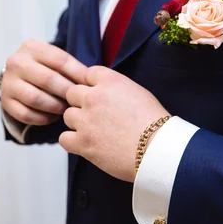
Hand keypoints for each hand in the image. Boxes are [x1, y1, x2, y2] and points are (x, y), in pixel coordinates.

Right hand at [1, 39, 87, 124]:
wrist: (17, 78)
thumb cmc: (44, 69)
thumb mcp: (54, 61)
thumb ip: (71, 67)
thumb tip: (92, 82)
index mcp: (31, 47)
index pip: (60, 60)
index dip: (78, 74)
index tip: (91, 85)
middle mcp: (16, 62)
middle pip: (48, 79)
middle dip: (67, 92)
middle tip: (79, 101)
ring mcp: (8, 83)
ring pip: (35, 98)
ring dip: (55, 106)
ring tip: (66, 109)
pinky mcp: (5, 102)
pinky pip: (26, 115)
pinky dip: (42, 118)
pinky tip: (52, 117)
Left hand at [60, 66, 168, 182]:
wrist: (158, 150)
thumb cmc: (155, 124)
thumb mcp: (139, 93)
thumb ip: (117, 88)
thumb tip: (106, 93)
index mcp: (111, 81)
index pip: (89, 74)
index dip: (93, 86)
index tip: (99, 96)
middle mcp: (94, 97)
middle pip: (72, 93)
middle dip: (81, 103)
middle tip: (96, 115)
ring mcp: (86, 120)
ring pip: (67, 115)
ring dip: (77, 123)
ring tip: (94, 132)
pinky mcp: (82, 142)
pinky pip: (64, 138)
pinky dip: (72, 142)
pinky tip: (86, 144)